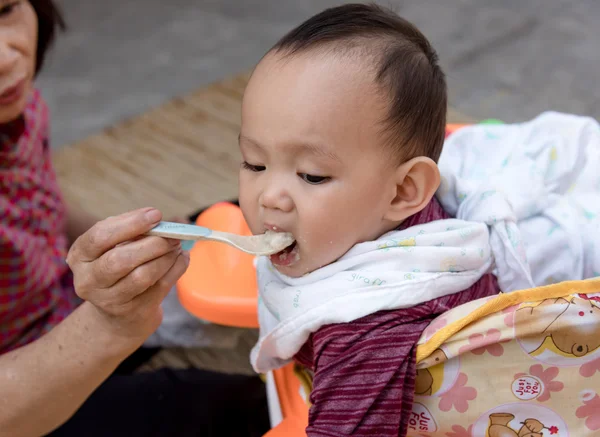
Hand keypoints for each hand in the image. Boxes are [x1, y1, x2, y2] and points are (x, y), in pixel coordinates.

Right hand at [66, 208, 189, 342]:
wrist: (118, 310)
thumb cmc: (117, 265)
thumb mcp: (114, 244)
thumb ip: (131, 230)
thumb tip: (157, 219)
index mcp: (80, 256)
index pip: (100, 236)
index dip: (130, 224)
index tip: (156, 215)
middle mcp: (88, 280)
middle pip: (120, 260)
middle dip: (152, 244)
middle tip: (172, 234)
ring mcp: (109, 300)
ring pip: (142, 276)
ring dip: (166, 257)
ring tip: (176, 245)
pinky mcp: (133, 311)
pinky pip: (160, 287)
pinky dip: (176, 268)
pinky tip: (181, 258)